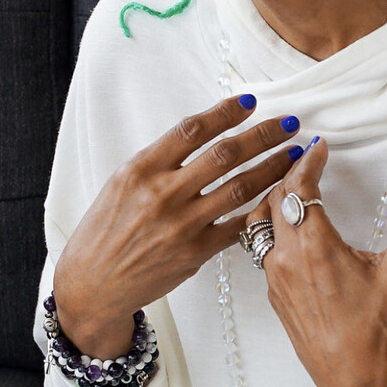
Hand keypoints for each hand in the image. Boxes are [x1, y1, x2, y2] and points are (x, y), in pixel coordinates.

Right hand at [54, 95, 301, 358]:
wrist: (92, 284)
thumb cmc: (104, 231)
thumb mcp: (121, 184)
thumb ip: (160, 163)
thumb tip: (202, 137)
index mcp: (142, 169)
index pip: (192, 129)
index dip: (226, 112)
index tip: (250, 102)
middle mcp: (163, 194)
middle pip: (226, 154)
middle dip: (264, 135)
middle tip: (289, 123)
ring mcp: (182, 225)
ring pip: (240, 187)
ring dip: (273, 167)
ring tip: (293, 154)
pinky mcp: (195, 253)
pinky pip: (237, 225)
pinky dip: (260, 207)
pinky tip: (279, 195)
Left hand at [245, 138, 386, 386]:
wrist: (353, 376)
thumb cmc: (378, 325)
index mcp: (316, 246)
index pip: (299, 187)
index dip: (308, 161)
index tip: (319, 147)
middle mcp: (287, 258)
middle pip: (273, 198)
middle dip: (288, 174)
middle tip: (305, 160)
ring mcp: (275, 276)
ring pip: (258, 222)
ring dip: (272, 199)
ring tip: (291, 187)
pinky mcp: (273, 292)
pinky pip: (260, 248)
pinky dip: (269, 226)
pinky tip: (286, 225)